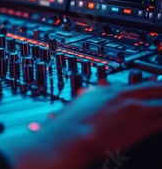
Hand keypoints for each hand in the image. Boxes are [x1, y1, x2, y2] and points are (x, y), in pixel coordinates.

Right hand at [0, 82, 161, 168]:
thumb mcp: (77, 104)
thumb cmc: (69, 125)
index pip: (135, 84)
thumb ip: (87, 97)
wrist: (71, 136)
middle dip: (161, 90)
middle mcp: (123, 98)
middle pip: (153, 88)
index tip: (155, 86)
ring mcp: (134, 111)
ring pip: (161, 103)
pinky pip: (161, 122)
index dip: (149, 85)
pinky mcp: (141, 127)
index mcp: (106, 91)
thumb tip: (87, 92)